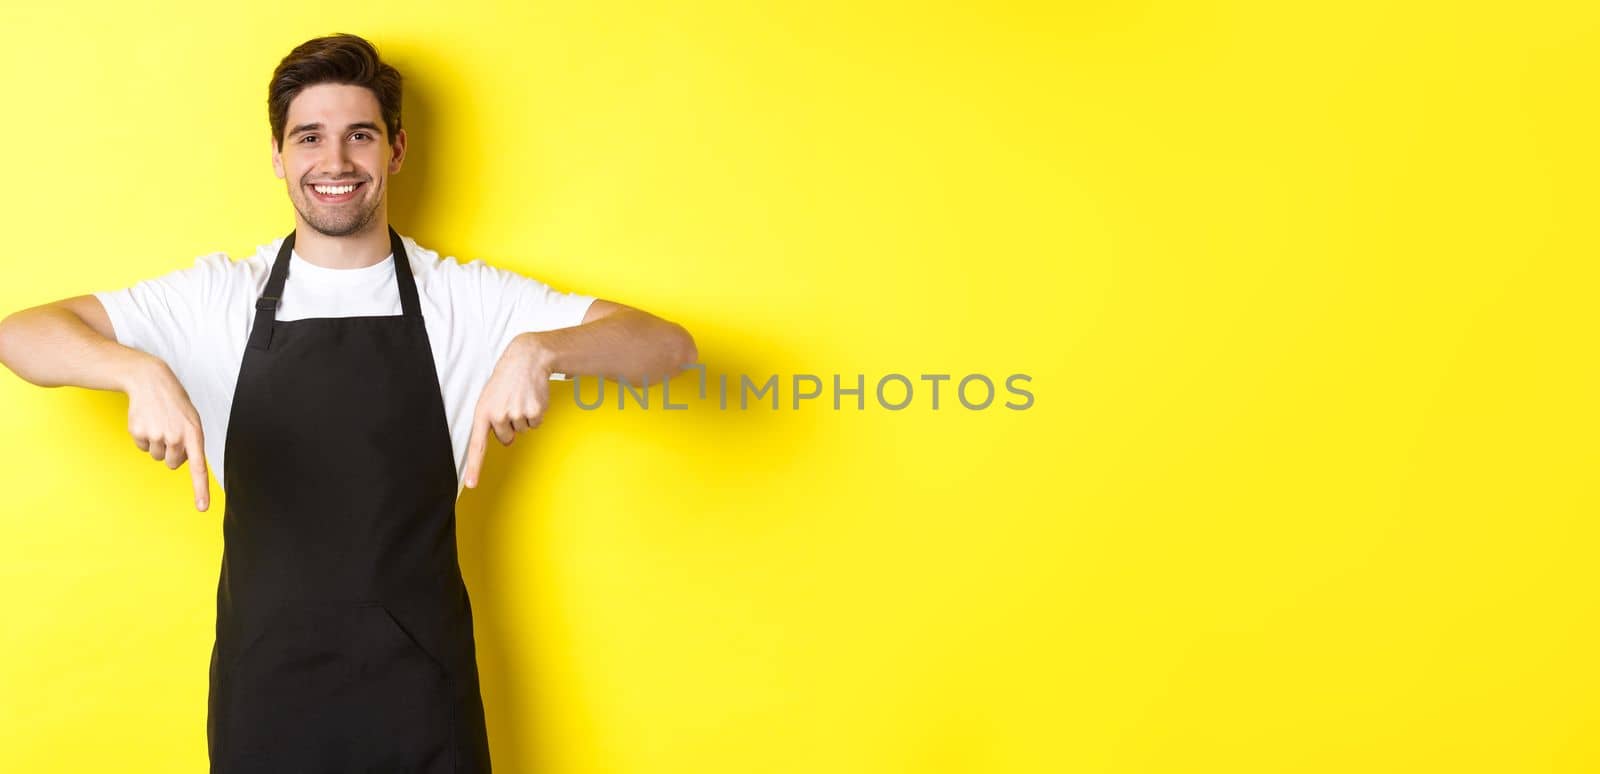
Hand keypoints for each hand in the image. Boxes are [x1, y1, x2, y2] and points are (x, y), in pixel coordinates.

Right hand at [124, 359, 209, 510]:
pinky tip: (147, 421)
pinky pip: (142, 447)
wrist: (150, 381)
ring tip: (159, 423)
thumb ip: (192, 442)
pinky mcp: (139, 433)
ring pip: (156, 456)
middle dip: (171, 453)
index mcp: (194, 434)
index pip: (199, 468)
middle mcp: (176, 437)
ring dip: (157, 444)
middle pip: (172, 464)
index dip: (200, 489)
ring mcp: (156, 435)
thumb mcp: (191, 420)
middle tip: (170, 432)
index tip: (202, 508)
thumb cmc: (174, 403)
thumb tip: (184, 463)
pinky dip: (144, 438)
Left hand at [463, 334, 552, 488]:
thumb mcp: (490, 397)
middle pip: (506, 438)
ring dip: (523, 416)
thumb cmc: (507, 378)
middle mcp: (498, 416)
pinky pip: (535, 424)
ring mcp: (517, 414)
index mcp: (483, 412)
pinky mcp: (534, 412)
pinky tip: (532, 398)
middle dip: (510, 425)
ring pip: (522, 430)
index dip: (474, 467)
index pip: (477, 445)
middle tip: (511, 404)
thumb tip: (505, 439)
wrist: (527, 359)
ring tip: (521, 397)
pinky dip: (536, 414)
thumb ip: (491, 418)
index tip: (472, 484)